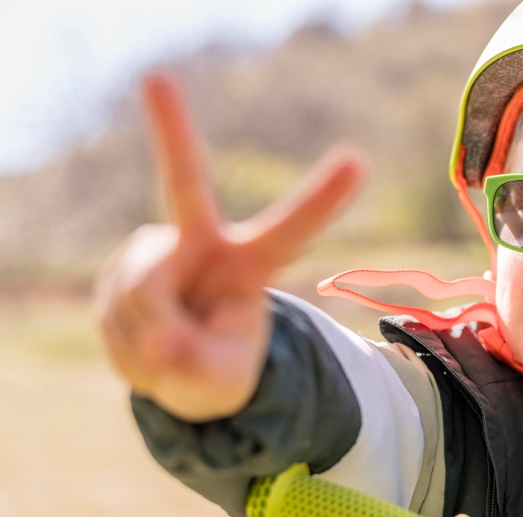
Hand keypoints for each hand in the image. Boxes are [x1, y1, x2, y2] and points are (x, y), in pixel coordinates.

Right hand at [95, 72, 364, 421]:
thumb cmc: (215, 368)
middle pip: (183, 185)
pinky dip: (127, 345)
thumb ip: (196, 365)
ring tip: (169, 352)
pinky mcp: (117, 272)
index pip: (290, 229)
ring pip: (142, 292)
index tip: (358, 162)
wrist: (172, 370)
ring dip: (151, 336)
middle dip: (169, 130)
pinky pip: (114, 313)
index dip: (321, 200)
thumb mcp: (218, 382)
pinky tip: (143, 346)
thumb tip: (160, 345)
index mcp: (250, 262)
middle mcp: (202, 244)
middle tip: (156, 78)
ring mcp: (155, 254)